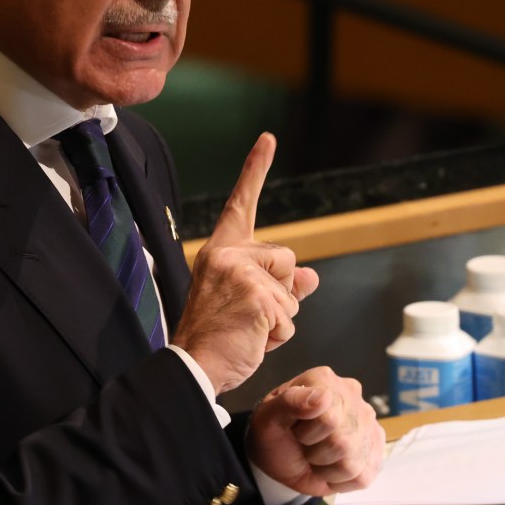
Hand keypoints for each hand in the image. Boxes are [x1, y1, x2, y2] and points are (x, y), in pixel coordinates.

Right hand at [173, 133, 318, 394]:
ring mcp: (241, 273)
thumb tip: (311, 277)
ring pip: (292, 291)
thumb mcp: (248, 303)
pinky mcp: (256, 296)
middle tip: (246, 316)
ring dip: (281, 317)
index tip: (268, 138)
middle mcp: (227, 255)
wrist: (193, 365)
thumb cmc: (217, 337)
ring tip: (247, 328)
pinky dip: (279, 335)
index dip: (256, 169)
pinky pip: (290, 316)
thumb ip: (279, 285)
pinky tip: (252, 339)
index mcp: (221, 251)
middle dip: (281, 293)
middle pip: (287, 259)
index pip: (242, 204)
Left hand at [247, 367, 383, 496]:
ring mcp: (368, 421)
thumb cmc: (274, 432)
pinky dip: (339, 481)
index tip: (296, 431)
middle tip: (305, 445)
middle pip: (342, 442)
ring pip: (353, 463)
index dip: (307, 435)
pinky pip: (362, 477)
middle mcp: (353, 395)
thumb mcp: (268, 417)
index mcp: (324, 380)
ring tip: (316, 456)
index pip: (330, 419)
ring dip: (326, 469)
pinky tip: (329, 467)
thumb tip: (323, 397)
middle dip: (315, 453)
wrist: (281, 456)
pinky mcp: (375, 447)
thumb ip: (290, 402)